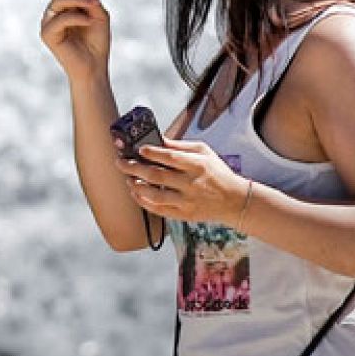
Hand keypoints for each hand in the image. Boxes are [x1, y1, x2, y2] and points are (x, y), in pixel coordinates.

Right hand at [39, 0, 109, 80]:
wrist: (94, 66)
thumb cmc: (96, 42)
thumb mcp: (98, 14)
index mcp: (66, 4)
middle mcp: (55, 10)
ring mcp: (49, 21)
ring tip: (95, 4)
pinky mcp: (47, 34)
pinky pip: (60, 19)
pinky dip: (76, 17)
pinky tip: (88, 21)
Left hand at [114, 139, 247, 226]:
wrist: (234, 200)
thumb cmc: (217, 172)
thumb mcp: (204, 152)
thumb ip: (181, 146)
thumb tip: (159, 140)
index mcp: (197, 165)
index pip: (171, 158)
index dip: (152, 153)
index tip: (139, 149)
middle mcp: (191, 184)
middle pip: (157, 176)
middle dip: (134, 168)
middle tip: (121, 162)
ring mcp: (187, 201)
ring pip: (155, 196)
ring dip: (137, 187)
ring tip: (128, 179)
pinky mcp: (184, 215)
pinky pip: (159, 210)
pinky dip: (144, 202)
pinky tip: (136, 194)